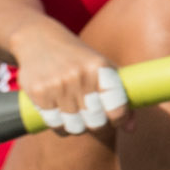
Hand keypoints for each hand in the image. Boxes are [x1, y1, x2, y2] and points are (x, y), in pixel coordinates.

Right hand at [9, 20, 130, 134]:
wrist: (39, 40)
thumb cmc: (80, 59)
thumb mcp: (104, 68)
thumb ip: (121, 96)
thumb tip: (131, 129)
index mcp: (100, 68)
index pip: (117, 106)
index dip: (119, 119)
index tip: (116, 121)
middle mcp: (79, 76)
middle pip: (95, 121)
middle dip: (99, 128)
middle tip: (97, 124)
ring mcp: (57, 85)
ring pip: (74, 126)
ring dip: (78, 129)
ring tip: (79, 120)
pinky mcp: (38, 92)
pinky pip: (53, 123)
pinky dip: (60, 127)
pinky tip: (62, 119)